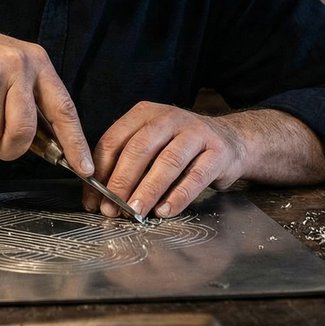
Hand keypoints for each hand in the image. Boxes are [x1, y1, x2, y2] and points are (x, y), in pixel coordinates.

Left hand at [87, 102, 245, 219]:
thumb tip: (99, 198)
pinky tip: (164, 211)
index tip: (93, 199)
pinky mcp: (217, 152)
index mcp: (145, 114)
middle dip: (122, 181)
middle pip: (139, 149)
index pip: (114, 140)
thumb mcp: (152, 145)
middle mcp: (169, 118)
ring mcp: (196, 132)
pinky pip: (195, 176)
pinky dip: (178, 196)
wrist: (231, 140)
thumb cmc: (181, 148)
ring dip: (148, 190)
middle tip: (112, 207)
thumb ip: (127, 164)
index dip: (101, 171)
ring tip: (135, 211)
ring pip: (167, 162)